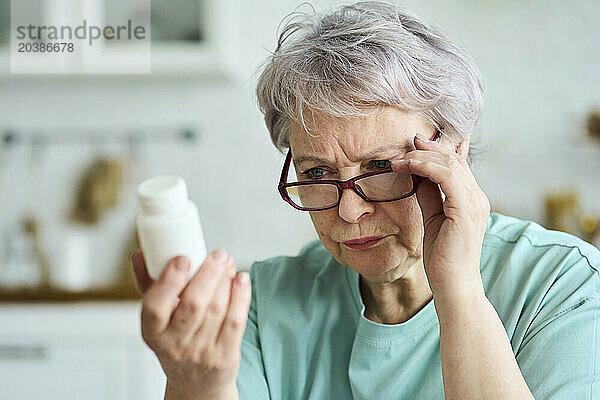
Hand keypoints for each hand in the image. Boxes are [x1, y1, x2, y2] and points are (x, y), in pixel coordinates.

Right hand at [131, 249, 250, 399]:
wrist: (196, 384)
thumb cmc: (176, 342)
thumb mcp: (157, 319)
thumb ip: (148, 285)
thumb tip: (140, 255)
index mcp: (153, 332)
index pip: (155, 307)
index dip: (169, 281)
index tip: (182, 258)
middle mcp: (175, 345)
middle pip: (194, 304)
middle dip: (209, 274)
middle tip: (218, 255)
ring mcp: (201, 352)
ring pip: (217, 309)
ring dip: (226, 281)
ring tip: (227, 263)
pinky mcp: (225, 356)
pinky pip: (235, 321)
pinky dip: (241, 296)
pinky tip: (241, 280)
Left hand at [390, 133, 489, 297]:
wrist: (453, 285)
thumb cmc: (442, 257)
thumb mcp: (433, 218)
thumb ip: (429, 196)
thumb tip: (417, 175)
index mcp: (472, 199)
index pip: (457, 165)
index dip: (436, 150)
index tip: (414, 143)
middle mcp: (477, 198)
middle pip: (453, 160)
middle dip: (427, 149)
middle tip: (404, 145)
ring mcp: (474, 203)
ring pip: (450, 164)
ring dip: (422, 156)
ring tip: (400, 158)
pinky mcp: (465, 210)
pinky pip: (447, 177)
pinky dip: (426, 167)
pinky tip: (410, 166)